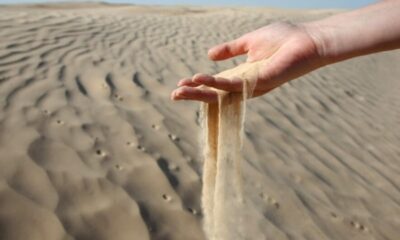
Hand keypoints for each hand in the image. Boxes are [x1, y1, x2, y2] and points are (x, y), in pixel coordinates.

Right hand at [171, 22, 323, 101]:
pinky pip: (234, 84)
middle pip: (216, 93)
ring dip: (200, 92)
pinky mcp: (260, 82)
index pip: (216, 84)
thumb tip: (209, 54)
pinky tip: (200, 79)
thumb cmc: (284, 39)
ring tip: (180, 90)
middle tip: (174, 95)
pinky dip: (216, 82)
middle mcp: (245, 84)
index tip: (180, 84)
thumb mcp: (249, 42)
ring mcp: (253, 85)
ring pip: (221, 93)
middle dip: (194, 95)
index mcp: (242, 75)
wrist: (309, 39)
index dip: (198, 85)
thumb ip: (230, 49)